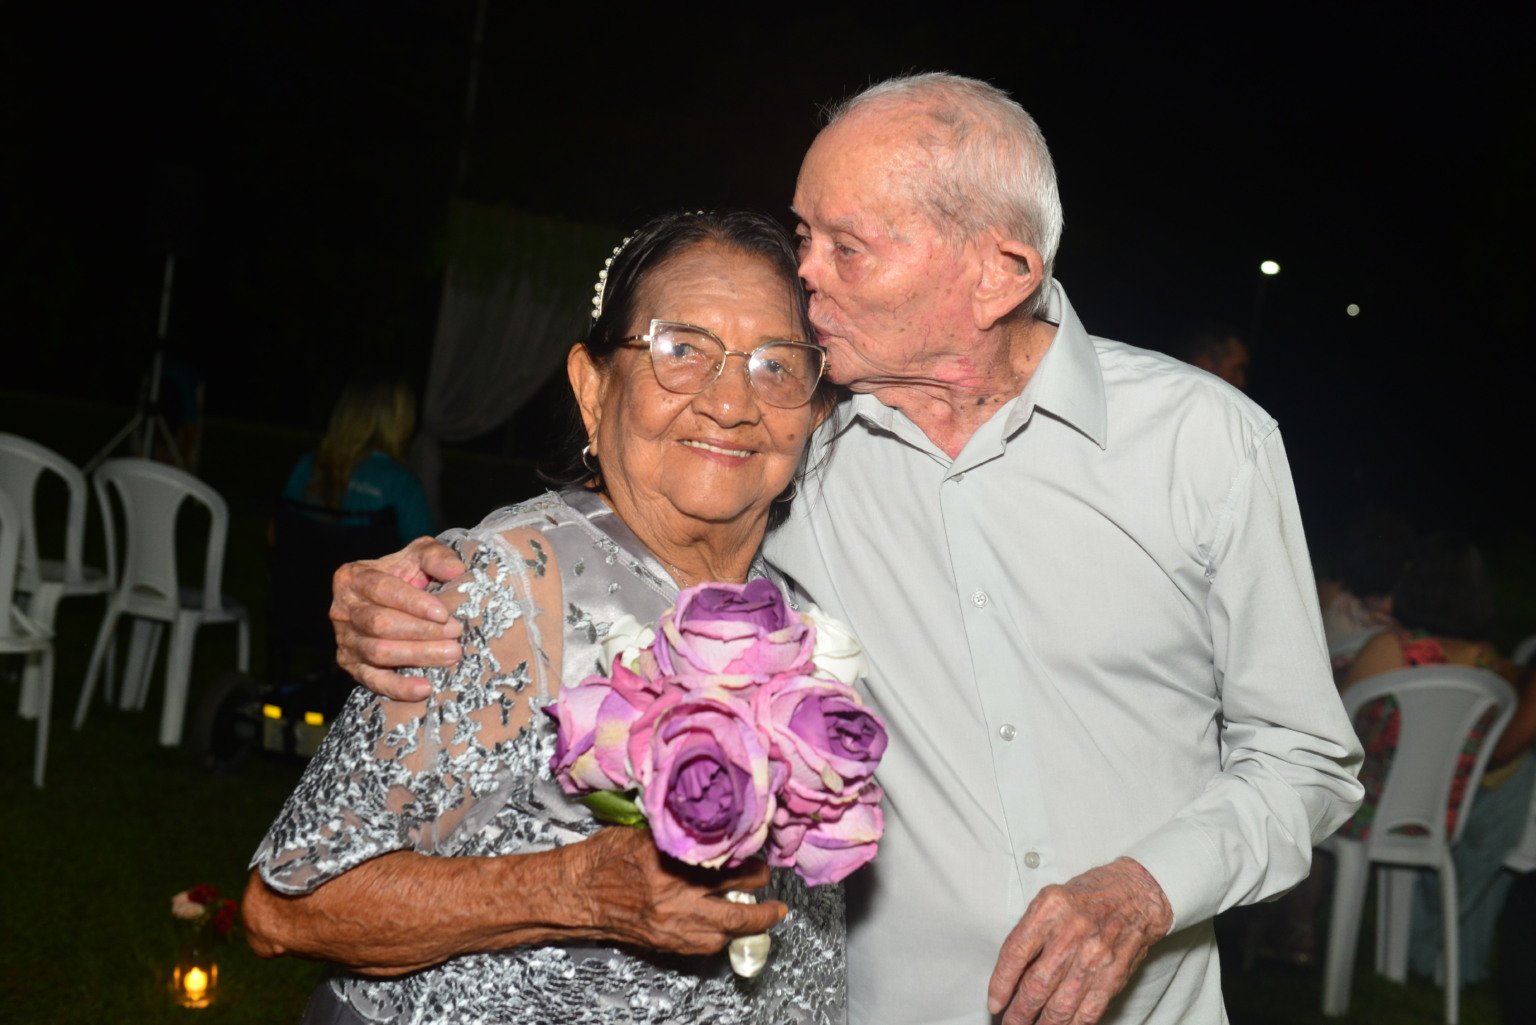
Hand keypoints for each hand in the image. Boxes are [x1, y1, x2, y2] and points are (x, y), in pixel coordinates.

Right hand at [331, 538, 466, 699]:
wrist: (392, 600)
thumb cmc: (407, 574)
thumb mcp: (420, 555)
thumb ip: (437, 556)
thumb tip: (456, 571)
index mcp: (354, 578)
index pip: (382, 589)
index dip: (413, 603)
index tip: (443, 613)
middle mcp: (343, 609)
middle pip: (380, 624)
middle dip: (422, 631)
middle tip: (456, 633)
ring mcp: (345, 639)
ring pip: (379, 652)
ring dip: (418, 656)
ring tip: (452, 654)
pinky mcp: (351, 665)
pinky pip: (373, 680)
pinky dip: (398, 687)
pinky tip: (425, 688)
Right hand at [564, 827, 785, 955]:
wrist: (575, 893)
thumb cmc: (603, 858)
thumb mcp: (643, 833)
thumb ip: (679, 833)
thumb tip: (712, 824)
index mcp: (672, 866)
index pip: (728, 867)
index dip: (751, 861)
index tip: (760, 854)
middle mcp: (676, 899)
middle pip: (737, 909)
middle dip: (762, 903)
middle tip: (773, 893)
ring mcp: (672, 925)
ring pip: (725, 932)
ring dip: (748, 923)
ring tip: (762, 913)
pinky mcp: (665, 943)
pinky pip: (705, 945)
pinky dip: (721, 935)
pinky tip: (727, 925)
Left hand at [987, 858, 1172, 1024]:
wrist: (1138, 894)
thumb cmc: (1090, 895)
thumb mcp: (1052, 898)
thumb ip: (1031, 931)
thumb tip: (1011, 975)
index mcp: (1050, 908)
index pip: (1015, 952)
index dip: (1000, 983)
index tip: (994, 1002)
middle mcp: (1072, 931)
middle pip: (1036, 985)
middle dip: (1019, 1013)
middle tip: (1009, 1024)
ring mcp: (1095, 955)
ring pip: (1061, 1004)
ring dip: (1043, 1024)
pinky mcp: (1114, 973)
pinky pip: (1089, 1009)